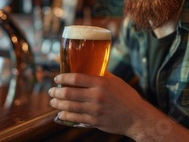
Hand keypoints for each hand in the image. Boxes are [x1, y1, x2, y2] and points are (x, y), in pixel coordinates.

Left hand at [48, 72, 188, 141]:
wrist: (137, 117)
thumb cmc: (127, 97)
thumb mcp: (116, 81)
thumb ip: (102, 75)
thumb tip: (90, 67)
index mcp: (101, 83)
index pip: (76, 78)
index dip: (63, 78)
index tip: (57, 78)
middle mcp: (96, 96)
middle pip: (69, 93)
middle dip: (56, 92)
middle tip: (51, 91)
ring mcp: (94, 110)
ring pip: (69, 107)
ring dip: (58, 104)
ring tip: (52, 102)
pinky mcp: (95, 121)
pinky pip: (75, 118)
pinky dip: (65, 116)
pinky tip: (60, 114)